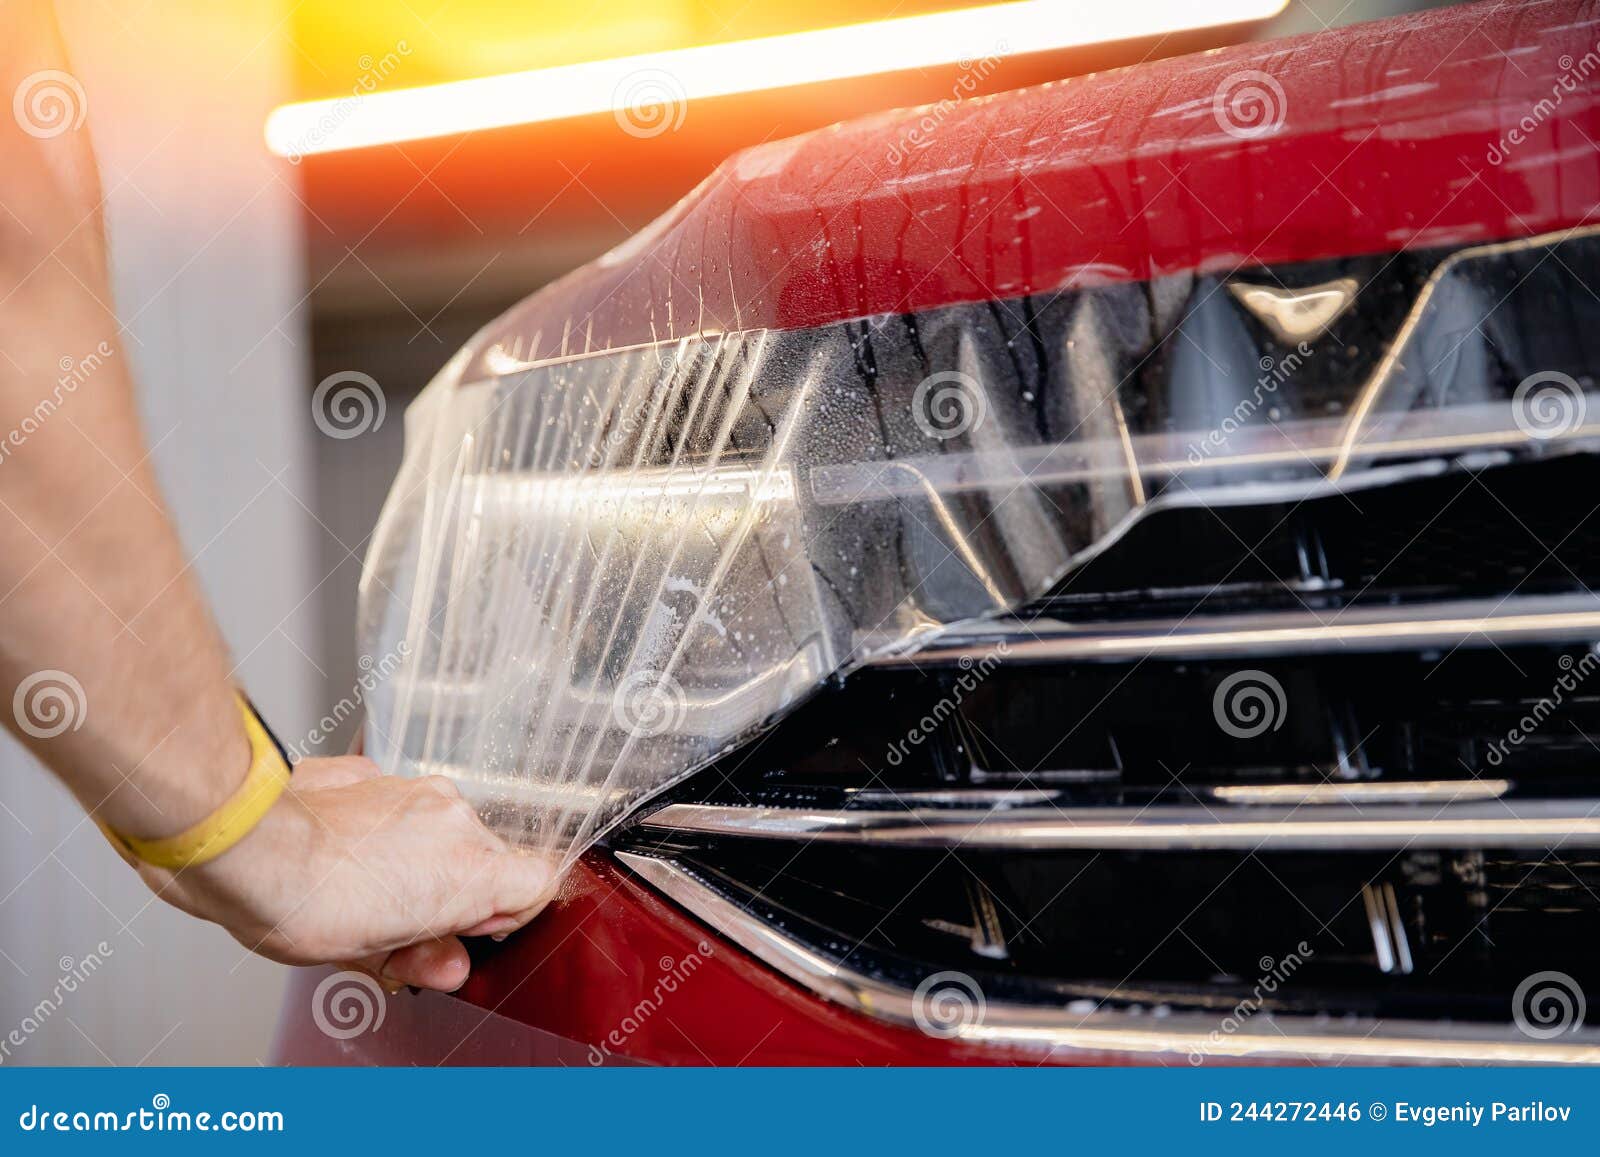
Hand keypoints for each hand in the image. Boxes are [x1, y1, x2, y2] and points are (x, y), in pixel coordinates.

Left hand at [143, 757, 557, 991]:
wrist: (243, 841)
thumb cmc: (301, 901)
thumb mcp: (369, 956)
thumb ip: (423, 960)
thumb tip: (447, 966)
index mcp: (468, 871)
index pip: (539, 881)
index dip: (510, 913)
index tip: (469, 932)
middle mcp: (455, 820)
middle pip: (489, 858)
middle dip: (456, 890)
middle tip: (406, 924)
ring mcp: (417, 789)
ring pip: (445, 829)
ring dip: (421, 857)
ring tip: (367, 889)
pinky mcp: (377, 773)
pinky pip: (402, 805)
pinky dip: (386, 829)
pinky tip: (345, 854)